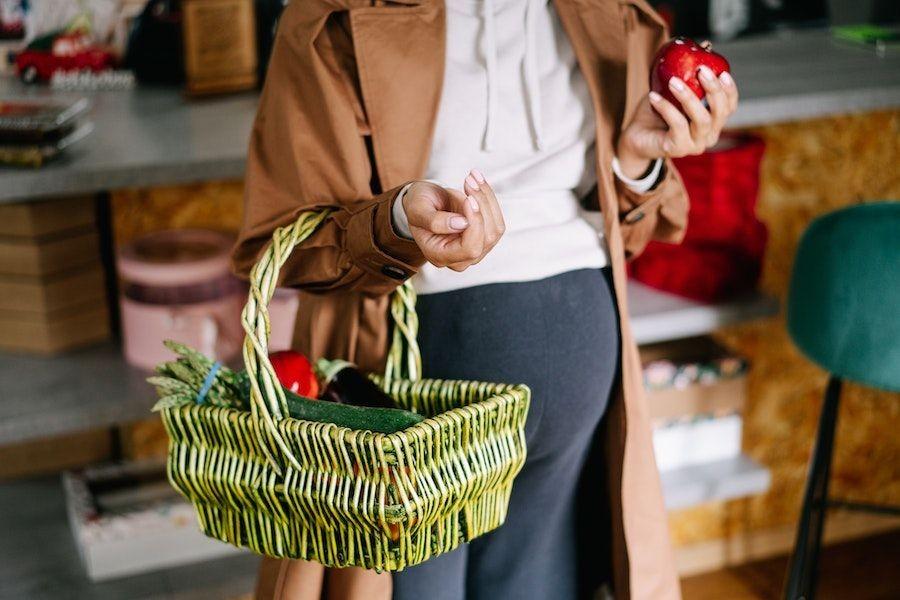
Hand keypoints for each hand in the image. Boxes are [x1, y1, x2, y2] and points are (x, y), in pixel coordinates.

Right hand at [403, 170, 504, 271]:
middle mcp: (459, 260)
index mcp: (439, 256)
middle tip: (468, 178)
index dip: (474, 223)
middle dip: (481, 205)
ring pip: (495, 229)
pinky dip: (490, 199)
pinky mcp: (484, 239)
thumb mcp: (417, 210)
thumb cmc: (418, 206)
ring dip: (486, 199)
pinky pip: (497, 221)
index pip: (469, 248)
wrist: (425, 202)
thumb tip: (462, 224)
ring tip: (471, 177)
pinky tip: (478, 183)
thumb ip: (434, 221)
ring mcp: (474, 251)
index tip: (468, 198)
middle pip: (486, 238)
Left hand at [616, 67, 738, 177]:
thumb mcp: (672, 89)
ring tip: (673, 81)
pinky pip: (678, 126)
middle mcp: (708, 134)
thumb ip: (687, 72)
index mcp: (712, 121)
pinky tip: (653, 96)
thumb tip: (704, 45)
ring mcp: (695, 144)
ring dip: (688, 97)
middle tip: (701, 70)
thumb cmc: (656, 112)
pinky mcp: (678, 149)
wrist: (636, 137)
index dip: (730, 90)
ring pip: (702, 120)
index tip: (723, 73)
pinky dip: (666, 108)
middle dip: (713, 89)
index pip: (730, 106)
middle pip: (720, 112)